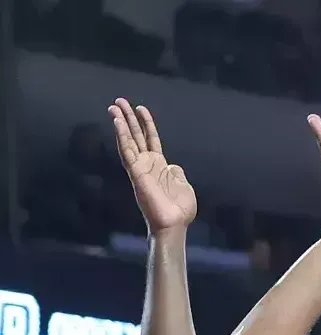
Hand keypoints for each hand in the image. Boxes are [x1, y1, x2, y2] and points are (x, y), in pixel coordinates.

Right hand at [108, 98, 196, 233]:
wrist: (174, 224)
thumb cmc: (180, 211)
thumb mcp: (184, 187)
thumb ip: (177, 174)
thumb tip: (174, 167)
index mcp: (159, 167)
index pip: (151, 140)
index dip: (146, 124)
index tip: (141, 108)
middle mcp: (147, 165)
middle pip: (135, 136)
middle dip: (128, 118)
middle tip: (119, 101)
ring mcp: (140, 168)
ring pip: (128, 140)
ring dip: (121, 123)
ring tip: (114, 106)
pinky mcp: (135, 173)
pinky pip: (127, 151)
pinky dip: (121, 135)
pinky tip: (117, 122)